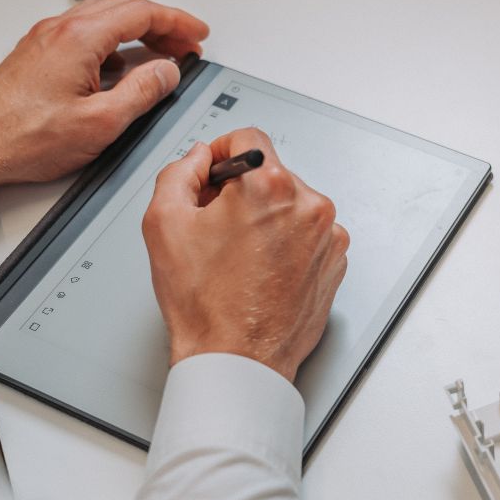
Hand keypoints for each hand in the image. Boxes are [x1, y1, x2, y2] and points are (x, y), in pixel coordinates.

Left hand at [0, 0, 208, 225]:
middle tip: (187, 42)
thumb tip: (166, 72)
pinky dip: (114, 43)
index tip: (197, 33)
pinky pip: (85, 35)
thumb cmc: (25, 136)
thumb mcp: (101, 123)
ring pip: (103, 20)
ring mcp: (47, 40)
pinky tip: (123, 67)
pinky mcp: (38, 55)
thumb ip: (141, 93)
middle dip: (162, 24)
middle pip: (123, 10)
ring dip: (138, 32)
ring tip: (161, 54)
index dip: (176, 21)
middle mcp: (61, 30)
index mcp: (80, 38)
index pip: (141, 13)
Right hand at [142, 129, 349, 381]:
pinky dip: (287, 245)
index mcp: (270, 186)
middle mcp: (308, 206)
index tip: (214, 173)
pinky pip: (308, 236)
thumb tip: (197, 160)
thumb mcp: (163, 223)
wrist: (238, 360)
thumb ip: (178, 173)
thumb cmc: (206, 305)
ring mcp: (328, 237)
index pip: (248, 138)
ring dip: (267, 219)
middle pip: (270, 174)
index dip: (222, 153)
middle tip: (217, 227)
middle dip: (243, 192)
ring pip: (291, 206)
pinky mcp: (336, 263)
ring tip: (240, 257)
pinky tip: (261, 271)